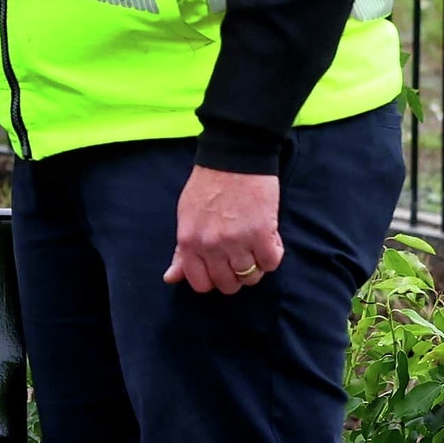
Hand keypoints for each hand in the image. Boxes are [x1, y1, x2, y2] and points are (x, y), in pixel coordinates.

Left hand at [164, 166, 281, 294]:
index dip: (213, 280)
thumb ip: (181, 251)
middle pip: (227, 284)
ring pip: (250, 277)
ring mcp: (237, 241)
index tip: (221, 268)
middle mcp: (210, 246)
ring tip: (255, 246)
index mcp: (188, 242)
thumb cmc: (208, 186)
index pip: (201, 284)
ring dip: (255, 266)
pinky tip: (268, 240)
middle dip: (236, 276)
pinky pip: (271, 262)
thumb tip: (171, 278)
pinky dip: (272, 255)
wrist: (234, 158)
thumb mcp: (186, 217)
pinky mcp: (262, 234)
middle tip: (240, 257)